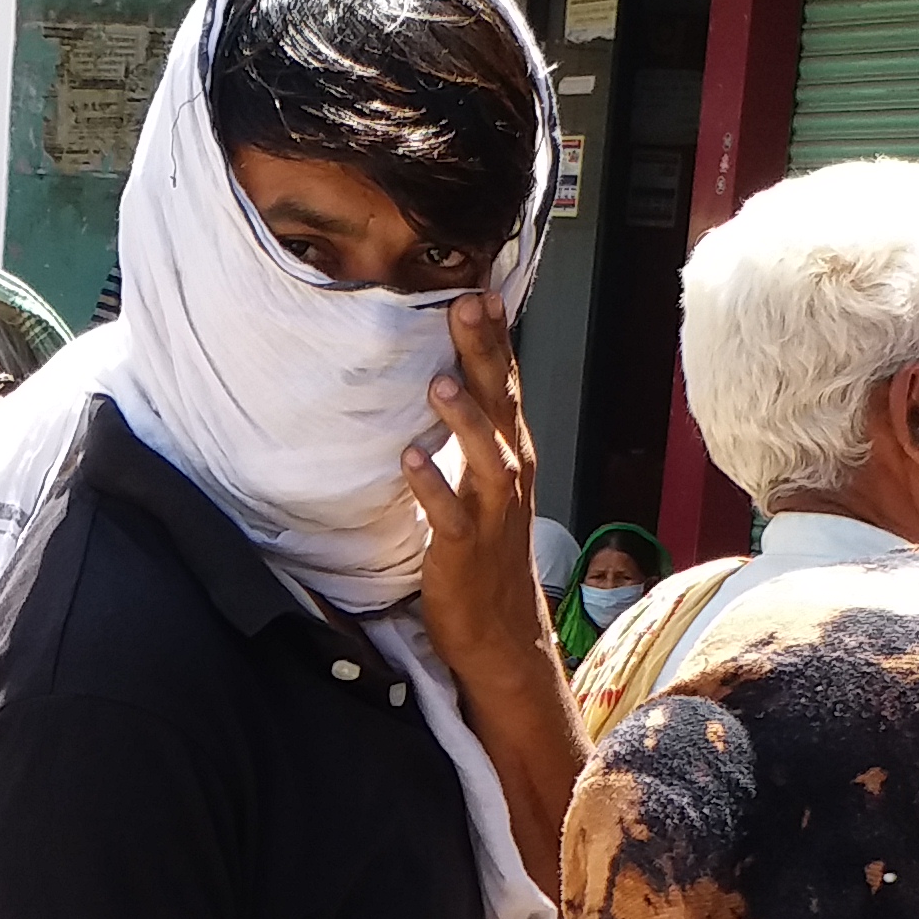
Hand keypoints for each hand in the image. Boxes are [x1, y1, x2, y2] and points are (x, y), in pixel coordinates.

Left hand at [404, 292, 556, 694]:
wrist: (501, 631)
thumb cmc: (484, 549)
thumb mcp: (483, 481)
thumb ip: (471, 433)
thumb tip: (447, 378)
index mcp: (509, 453)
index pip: (504, 384)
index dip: (494, 337)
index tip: (480, 288)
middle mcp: (508, 475)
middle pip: (500, 404)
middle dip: (484, 354)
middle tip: (467, 305)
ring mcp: (491, 513)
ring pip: (487, 457)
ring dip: (464, 419)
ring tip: (438, 381)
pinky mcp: (465, 550)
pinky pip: (450, 515)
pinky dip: (433, 488)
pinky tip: (409, 462)